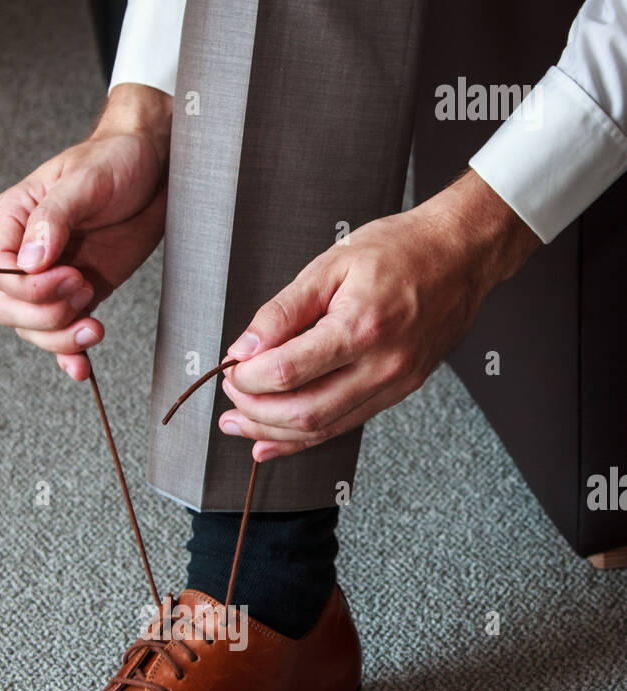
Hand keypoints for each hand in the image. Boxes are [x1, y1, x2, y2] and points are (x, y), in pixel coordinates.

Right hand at [0, 84, 171, 379]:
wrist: (154, 169)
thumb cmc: (115, 160)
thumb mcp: (85, 180)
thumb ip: (53, 218)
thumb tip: (29, 261)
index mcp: (14, 220)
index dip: (26, 287)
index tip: (66, 276)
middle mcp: (26, 253)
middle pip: (10, 308)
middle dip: (46, 314)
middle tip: (84, 289)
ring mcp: (52, 278)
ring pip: (34, 329)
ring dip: (62, 338)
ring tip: (95, 326)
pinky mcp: (79, 295)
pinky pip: (62, 334)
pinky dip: (70, 355)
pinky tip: (82, 367)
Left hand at [219, 170, 540, 459]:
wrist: (460, 255)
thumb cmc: (400, 250)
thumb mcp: (330, 264)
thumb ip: (283, 310)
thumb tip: (244, 347)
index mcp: (361, 326)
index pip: (289, 371)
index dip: (249, 378)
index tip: (231, 367)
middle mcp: (381, 365)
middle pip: (304, 412)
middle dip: (256, 412)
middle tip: (230, 397)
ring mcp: (393, 384)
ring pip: (323, 428)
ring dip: (273, 433)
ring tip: (239, 426)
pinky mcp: (398, 392)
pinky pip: (344, 425)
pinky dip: (303, 438)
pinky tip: (272, 440)